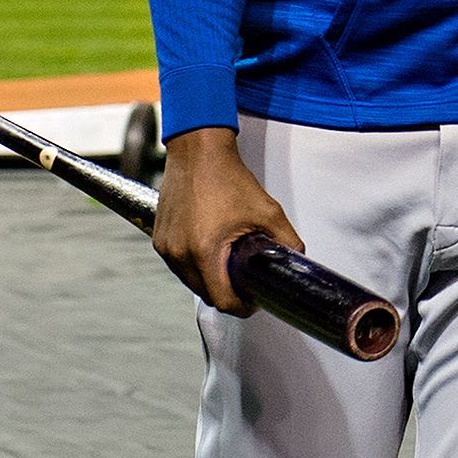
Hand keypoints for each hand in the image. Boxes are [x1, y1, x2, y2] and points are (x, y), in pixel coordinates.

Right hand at [154, 126, 303, 315]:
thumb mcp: (268, 211)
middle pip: (206, 295)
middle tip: (246, 280)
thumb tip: (298, 260)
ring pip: (191, 282)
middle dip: (227, 293)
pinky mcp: (159, 238)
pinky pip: (179, 265)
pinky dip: (195, 265)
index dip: (242, 305)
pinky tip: (211, 251)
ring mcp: (166, 246)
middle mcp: (179, 253)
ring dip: (210, 280)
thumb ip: (287, 241)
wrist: (198, 151)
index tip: (254, 298)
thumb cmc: (229, 178)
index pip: (222, 301)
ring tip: (228, 263)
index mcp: (204, 251)